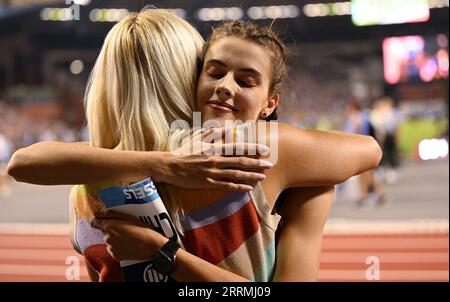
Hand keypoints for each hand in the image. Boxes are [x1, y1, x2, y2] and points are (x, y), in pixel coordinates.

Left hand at [91, 211, 166, 260]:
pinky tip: (128, 244)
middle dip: (111, 229)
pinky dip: (118, 247)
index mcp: (109, 226)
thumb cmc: (142, 230)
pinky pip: (112, 249)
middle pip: (103, 231)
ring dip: (114, 238)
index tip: (105, 220)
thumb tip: (98, 213)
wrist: (151, 246)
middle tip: (124, 228)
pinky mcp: (115, 256)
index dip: (99, 220)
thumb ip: (112, 214)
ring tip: (128, 237)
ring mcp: (110, 248)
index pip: (94, 222)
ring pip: (108, 240)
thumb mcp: (129, 217)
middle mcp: (107, 238)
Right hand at [156, 127, 272, 190]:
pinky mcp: (208, 183)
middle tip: (270, 164)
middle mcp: (215, 160)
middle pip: (240, 162)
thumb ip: (213, 133)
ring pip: (235, 175)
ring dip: (251, 176)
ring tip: (262, 177)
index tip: (265, 149)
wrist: (169, 166)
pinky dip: (238, 187)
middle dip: (257, 163)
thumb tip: (227, 127)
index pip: (238, 147)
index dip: (253, 148)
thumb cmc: (183, 151)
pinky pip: (226, 186)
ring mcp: (212, 173)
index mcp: (214, 148)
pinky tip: (248, 188)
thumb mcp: (198, 138)